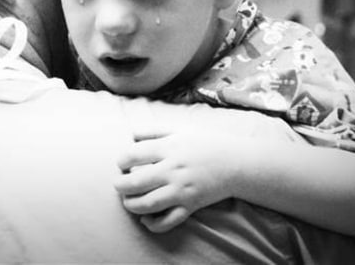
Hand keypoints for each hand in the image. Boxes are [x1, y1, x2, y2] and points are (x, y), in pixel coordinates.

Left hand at [113, 129, 241, 232]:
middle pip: (136, 181)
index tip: (121, 163)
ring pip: (148, 203)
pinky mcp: (191, 206)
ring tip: (127, 201)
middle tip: (118, 185)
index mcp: (169, 148)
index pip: (134, 155)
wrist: (236, 163)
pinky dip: (153, 224)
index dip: (121, 160)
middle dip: (120, 185)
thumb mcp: (180, 130)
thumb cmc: (206, 143)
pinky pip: (169, 220)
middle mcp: (173, 170)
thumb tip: (131, 133)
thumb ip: (154, 130)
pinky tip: (145, 219)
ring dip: (131, 205)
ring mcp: (182, 190)